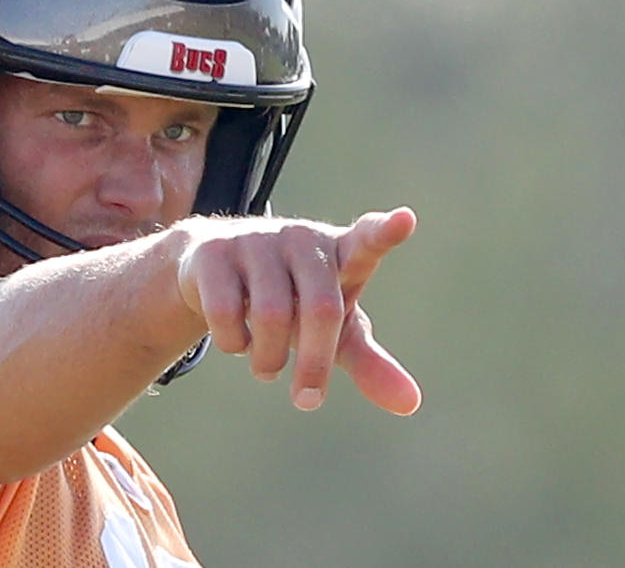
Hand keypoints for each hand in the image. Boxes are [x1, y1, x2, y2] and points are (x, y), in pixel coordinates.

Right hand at [174, 207, 420, 414]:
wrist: (213, 268)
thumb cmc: (294, 300)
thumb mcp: (334, 331)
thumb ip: (370, 363)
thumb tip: (411, 405)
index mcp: (341, 252)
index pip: (368, 239)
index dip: (386, 232)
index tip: (406, 220)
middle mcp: (303, 239)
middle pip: (321, 309)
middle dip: (314, 364)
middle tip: (307, 399)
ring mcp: (257, 240)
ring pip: (271, 315)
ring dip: (269, 360)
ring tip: (267, 368)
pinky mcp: (214, 252)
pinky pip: (227, 313)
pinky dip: (234, 344)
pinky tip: (237, 341)